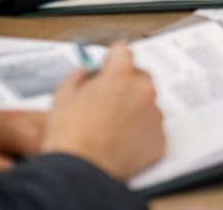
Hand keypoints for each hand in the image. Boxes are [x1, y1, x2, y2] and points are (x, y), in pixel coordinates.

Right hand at [41, 43, 164, 181]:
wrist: (79, 172)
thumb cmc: (69, 136)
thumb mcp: (62, 96)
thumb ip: (78, 76)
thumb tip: (87, 70)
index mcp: (120, 76)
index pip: (124, 51)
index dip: (112, 59)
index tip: (110, 64)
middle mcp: (143, 91)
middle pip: (140, 77)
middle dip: (126, 85)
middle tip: (108, 102)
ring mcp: (155, 115)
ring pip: (147, 104)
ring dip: (134, 110)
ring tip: (112, 128)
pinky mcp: (159, 139)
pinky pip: (152, 129)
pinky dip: (141, 133)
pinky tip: (122, 142)